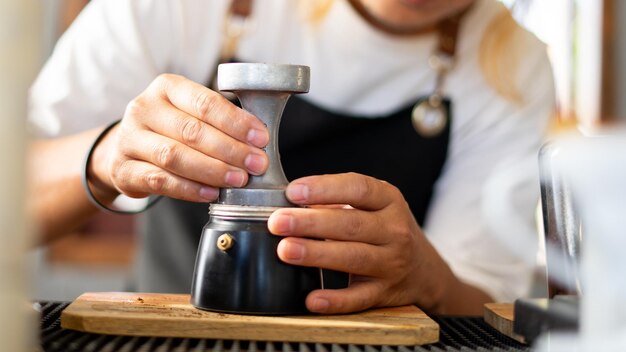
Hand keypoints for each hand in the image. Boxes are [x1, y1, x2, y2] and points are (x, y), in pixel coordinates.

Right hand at [89, 74, 268, 201]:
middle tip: (256, 164)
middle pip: (192, 131)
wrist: (125, 150)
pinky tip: (212, 193)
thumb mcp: (190, 113)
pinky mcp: (122, 169)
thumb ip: (219, 120)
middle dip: (230, 149)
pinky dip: (189, 189)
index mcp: (166, 87)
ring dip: (212, 170)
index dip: (236, 122)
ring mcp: (129, 139)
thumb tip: (260, 140)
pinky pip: (160, 180)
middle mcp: (143, 108)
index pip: (205, 103)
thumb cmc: (171, 130)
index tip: (261, 138)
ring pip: (175, 156)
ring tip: (239, 179)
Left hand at [267, 172, 453, 313]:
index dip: (325, 188)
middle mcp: (394, 230)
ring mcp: (392, 263)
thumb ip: (337, 200)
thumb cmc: (386, 229)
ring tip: (285, 250)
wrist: (424, 269)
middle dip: (311, 223)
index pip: (358, 188)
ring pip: (353, 258)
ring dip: (317, 254)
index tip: (293, 191)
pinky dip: (335, 300)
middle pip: (351, 224)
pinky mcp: (385, 293)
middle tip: (277, 222)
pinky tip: (311, 298)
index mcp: (389, 201)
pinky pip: (359, 298)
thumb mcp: (373, 206)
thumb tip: (289, 201)